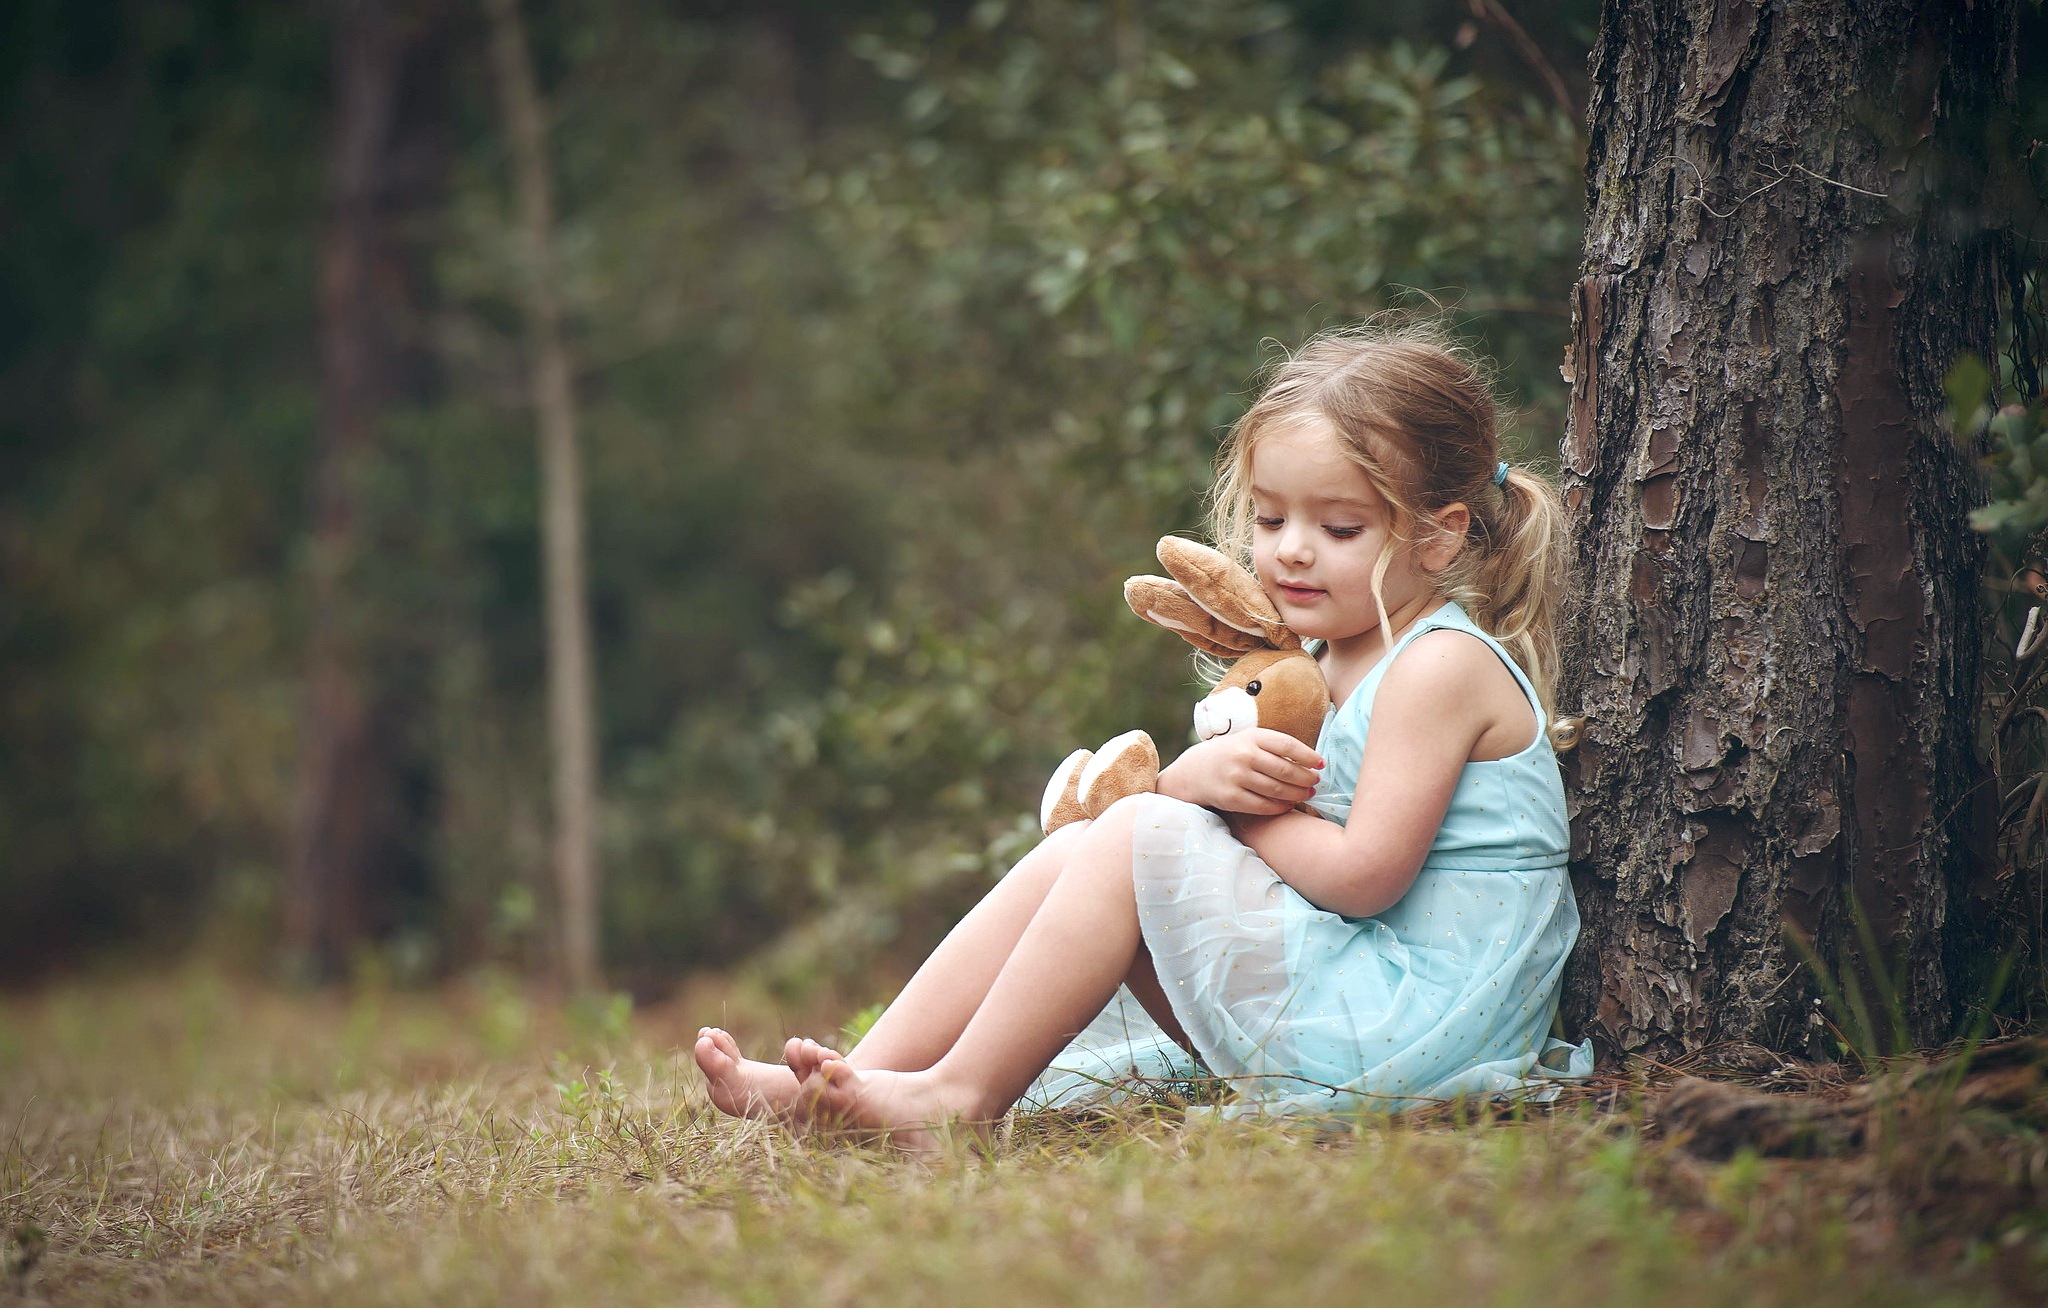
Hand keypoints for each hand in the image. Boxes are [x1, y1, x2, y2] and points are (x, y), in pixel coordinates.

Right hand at [1157, 729, 1323, 815]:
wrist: (1193, 771)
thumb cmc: (1229, 755)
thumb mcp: (1247, 741)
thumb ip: (1273, 747)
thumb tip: (1310, 761)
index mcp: (1251, 736)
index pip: (1287, 745)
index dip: (1308, 756)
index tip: (1321, 764)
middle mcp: (1243, 755)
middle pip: (1285, 769)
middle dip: (1305, 778)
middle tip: (1315, 783)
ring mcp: (1236, 777)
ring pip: (1277, 789)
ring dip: (1297, 794)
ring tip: (1306, 795)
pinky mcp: (1230, 798)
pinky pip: (1262, 806)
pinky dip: (1279, 807)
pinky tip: (1288, 806)